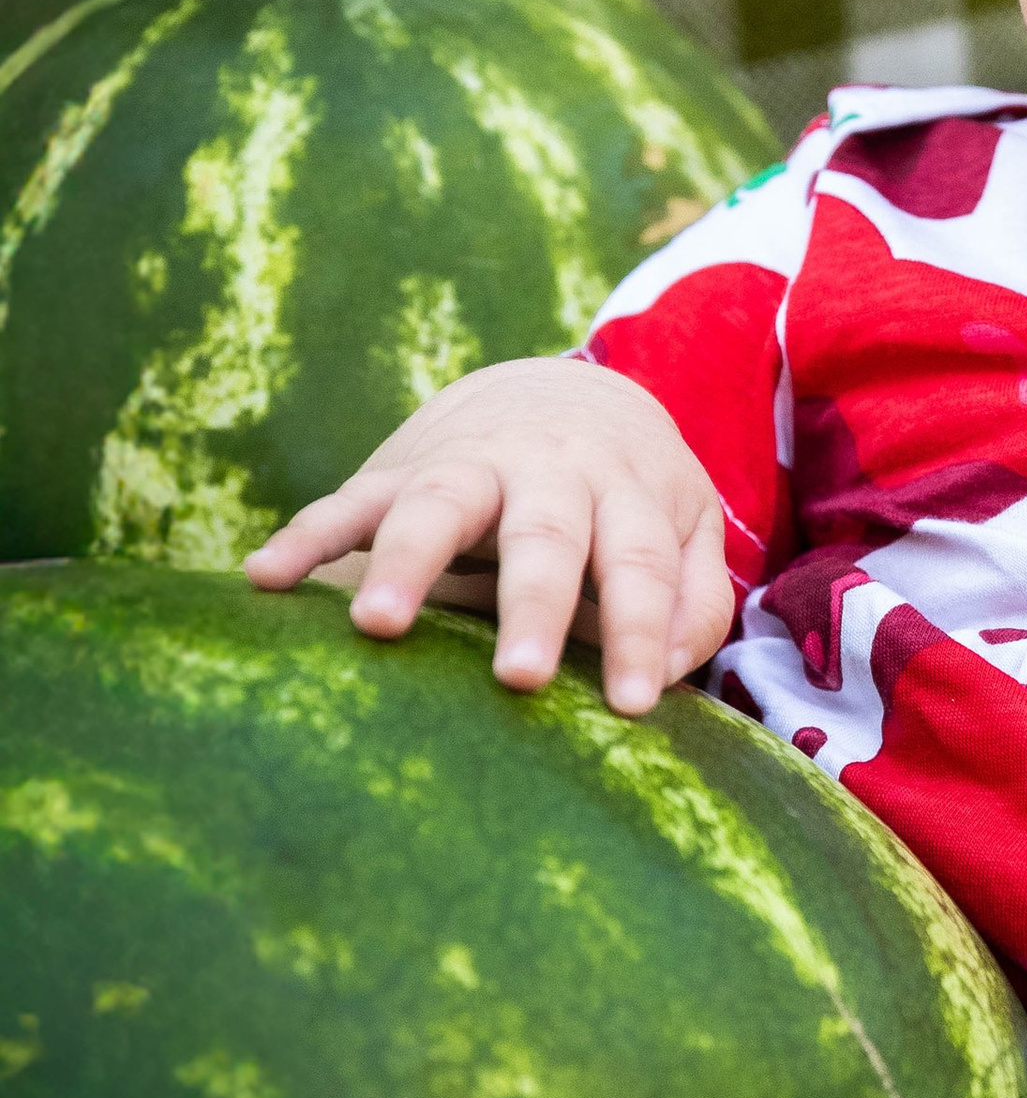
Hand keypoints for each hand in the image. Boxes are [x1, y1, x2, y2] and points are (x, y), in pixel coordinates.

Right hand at [244, 356, 732, 716]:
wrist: (560, 389)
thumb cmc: (630, 490)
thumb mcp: (684, 528)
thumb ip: (692, 600)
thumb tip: (670, 672)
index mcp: (626, 489)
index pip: (640, 566)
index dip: (639, 635)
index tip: (632, 708)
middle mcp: (549, 470)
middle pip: (543, 536)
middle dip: (532, 606)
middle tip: (521, 680)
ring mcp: (469, 465)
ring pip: (437, 507)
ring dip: (405, 561)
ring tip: (375, 625)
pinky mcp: (400, 469)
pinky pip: (346, 502)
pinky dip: (305, 536)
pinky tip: (263, 578)